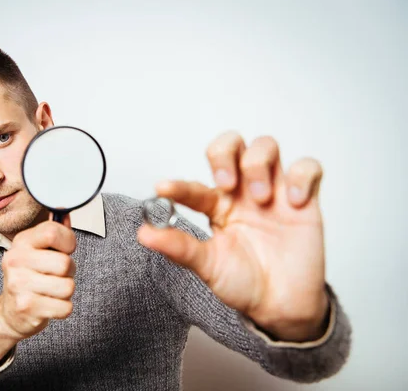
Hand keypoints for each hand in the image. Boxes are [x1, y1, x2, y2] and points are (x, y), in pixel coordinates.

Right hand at [0, 215, 76, 365]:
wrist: (10, 312)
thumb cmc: (31, 276)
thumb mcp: (38, 250)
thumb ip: (54, 230)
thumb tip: (66, 210)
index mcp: (22, 242)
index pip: (53, 231)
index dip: (68, 241)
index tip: (66, 248)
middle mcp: (16, 260)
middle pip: (64, 263)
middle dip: (69, 271)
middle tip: (58, 274)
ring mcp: (18, 284)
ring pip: (68, 286)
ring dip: (66, 291)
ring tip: (52, 289)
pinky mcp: (26, 307)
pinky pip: (66, 307)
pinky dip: (63, 308)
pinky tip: (50, 304)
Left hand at [137, 132, 329, 341]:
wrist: (281, 306)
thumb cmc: (243, 283)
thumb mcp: (207, 266)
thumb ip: (179, 248)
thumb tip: (143, 234)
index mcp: (216, 206)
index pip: (194, 186)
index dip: (179, 185)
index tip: (163, 189)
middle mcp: (242, 193)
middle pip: (231, 144)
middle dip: (225, 154)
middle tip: (227, 184)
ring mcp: (273, 192)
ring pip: (266, 146)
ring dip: (259, 165)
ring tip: (260, 199)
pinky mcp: (305, 199)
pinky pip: (308, 167)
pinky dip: (301, 177)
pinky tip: (294, 203)